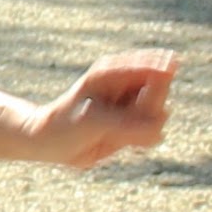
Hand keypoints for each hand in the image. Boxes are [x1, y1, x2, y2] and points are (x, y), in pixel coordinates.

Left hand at [33, 50, 176, 168]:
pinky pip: (153, 130)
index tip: (139, 105)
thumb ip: (127, 124)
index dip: (156, 90)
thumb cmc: (65, 125)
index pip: (158, 68)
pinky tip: (118, 140)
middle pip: (162, 92)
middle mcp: (127, 81)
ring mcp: (131, 101)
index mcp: (114, 69)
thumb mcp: (92, 122)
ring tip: (112, 132)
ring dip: (142, 129)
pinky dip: (141, 139)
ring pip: (160, 113)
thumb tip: (158, 132)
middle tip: (118, 123)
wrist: (49, 142)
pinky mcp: (134, 121)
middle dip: (147, 111)